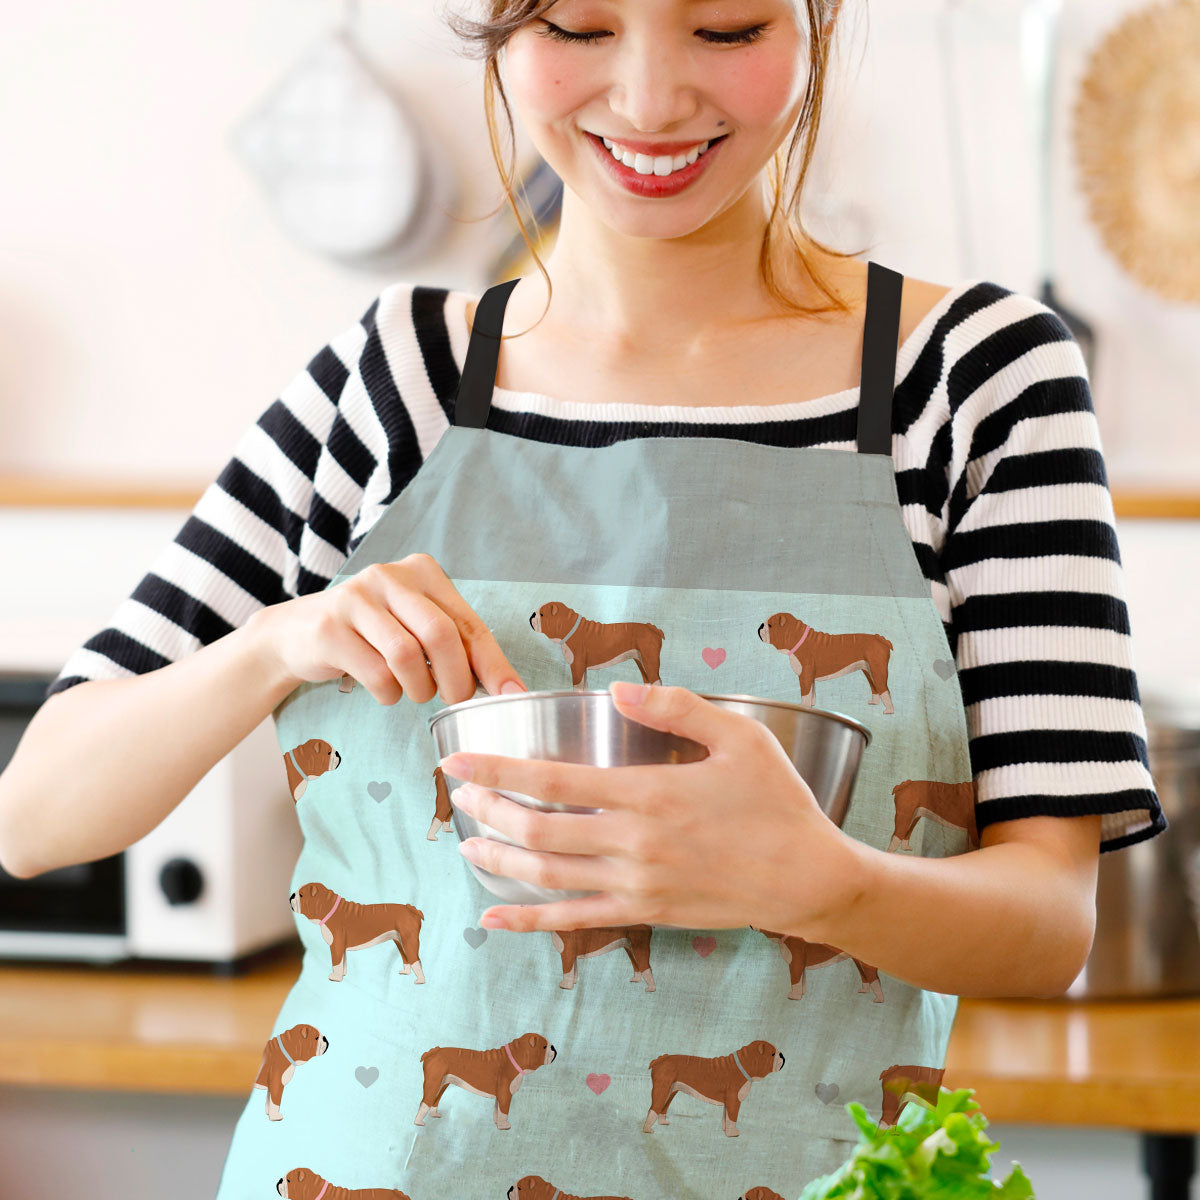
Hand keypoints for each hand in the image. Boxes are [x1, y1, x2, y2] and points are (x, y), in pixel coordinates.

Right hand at [247, 553, 526, 705]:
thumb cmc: (372, 635)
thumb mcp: (415, 626)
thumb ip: (456, 644)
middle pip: (441, 635)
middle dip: (456, 680)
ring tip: (414, 693)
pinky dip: (388, 694)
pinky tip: (384, 690)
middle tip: (454, 701)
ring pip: (407, 656)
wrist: (297, 633)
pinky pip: (376, 674)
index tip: (512, 694)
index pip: (468, 622)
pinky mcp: (330, 628)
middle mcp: (389, 576)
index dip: (493, 663)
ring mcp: (356, 598)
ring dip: (419, 689)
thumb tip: (507, 686)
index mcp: (422, 572)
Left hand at [441, 680, 853, 934]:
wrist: (809, 879)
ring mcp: (636, 885)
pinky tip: (494, 920)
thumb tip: (617, 689)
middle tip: (458, 795)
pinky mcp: (645, 914)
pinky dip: (529, 922)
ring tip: (466, 845)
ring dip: (499, 860)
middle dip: (488, 811)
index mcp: (649, 793)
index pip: (553, 780)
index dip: (497, 770)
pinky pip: (575, 920)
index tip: (456, 761)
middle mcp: (633, 843)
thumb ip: (676, 707)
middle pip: (538, 830)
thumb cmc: (778, 802)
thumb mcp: (740, 737)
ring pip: (548, 876)